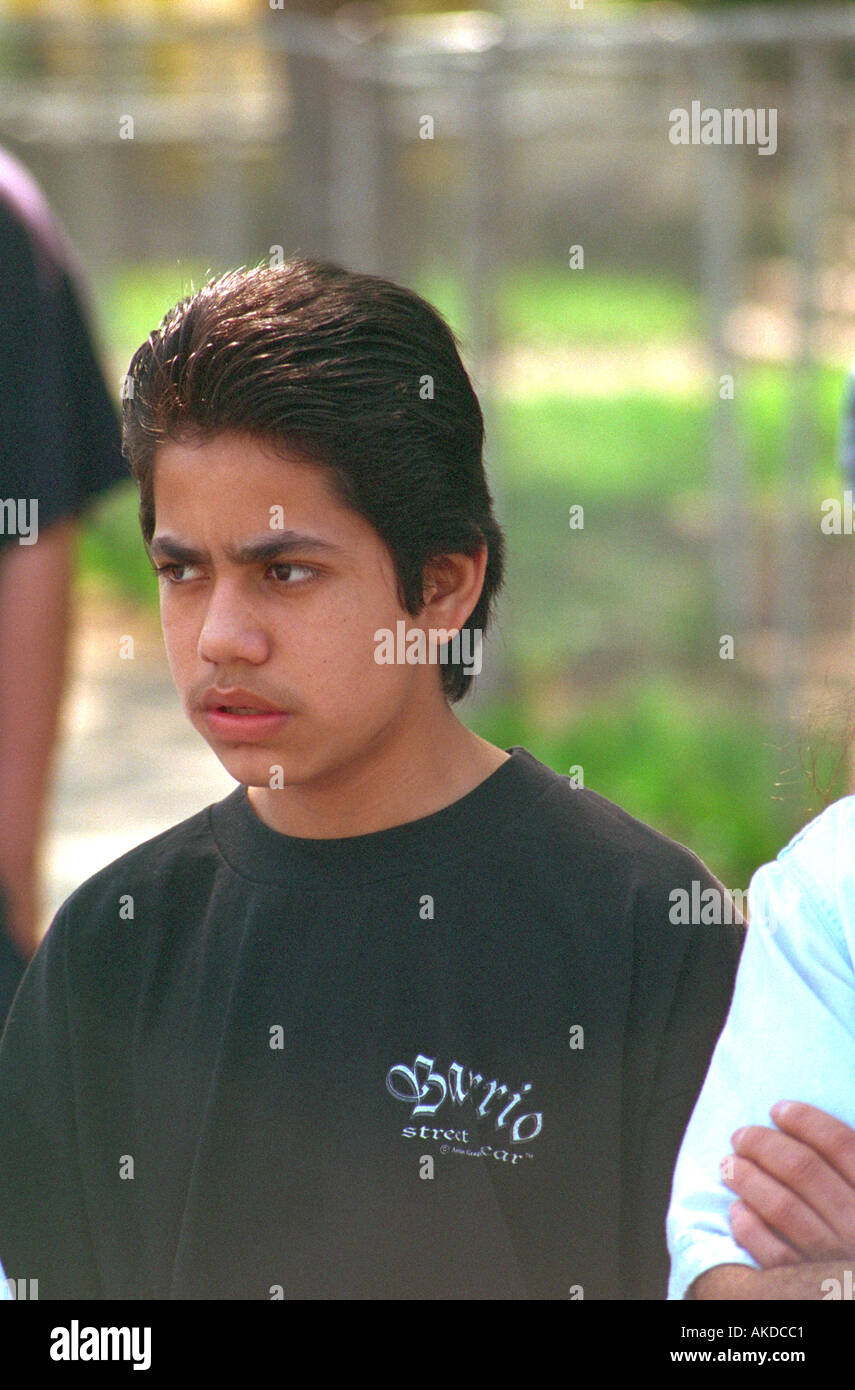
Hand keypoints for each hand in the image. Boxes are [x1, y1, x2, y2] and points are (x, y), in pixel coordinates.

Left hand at [721, 1101, 854, 1267]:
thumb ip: (849, 1165)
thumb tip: (817, 1131)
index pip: (840, 1144)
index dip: (805, 1121)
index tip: (778, 1110)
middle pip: (803, 1170)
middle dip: (764, 1145)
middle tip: (741, 1136)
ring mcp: (835, 1257)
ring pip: (782, 1207)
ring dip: (748, 1178)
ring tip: (729, 1164)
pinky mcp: (810, 1285)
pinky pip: (775, 1255)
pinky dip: (751, 1229)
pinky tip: (738, 1210)